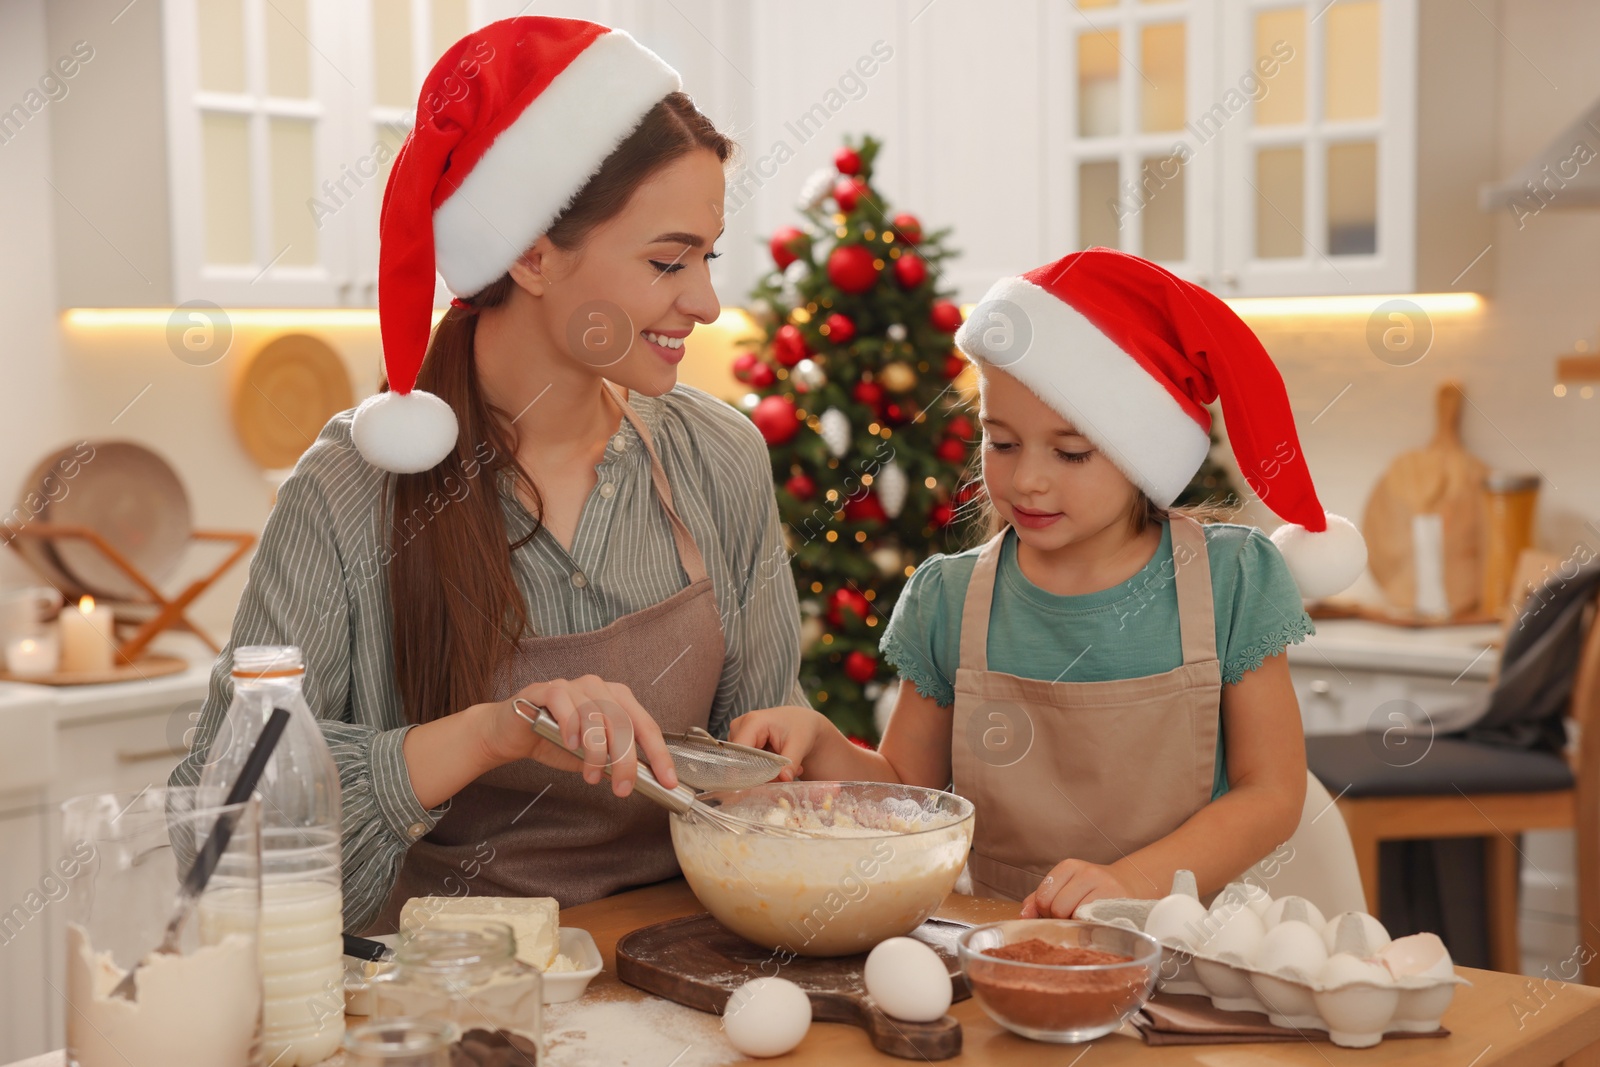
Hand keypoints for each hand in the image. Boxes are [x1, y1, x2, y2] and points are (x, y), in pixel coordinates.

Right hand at [477, 675, 678, 795]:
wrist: (510, 734)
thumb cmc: (553, 741)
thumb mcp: (590, 756)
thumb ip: (612, 759)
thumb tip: (638, 777)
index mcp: (615, 699)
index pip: (645, 724)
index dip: (659, 753)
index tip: (668, 780)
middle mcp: (597, 687)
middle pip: (623, 722)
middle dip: (626, 760)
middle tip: (622, 788)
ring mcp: (571, 685)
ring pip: (595, 715)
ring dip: (596, 751)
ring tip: (590, 775)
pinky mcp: (544, 690)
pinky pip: (564, 703)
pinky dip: (571, 726)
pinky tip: (570, 745)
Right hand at [728, 706, 826, 779]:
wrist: (802, 722)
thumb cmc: (801, 728)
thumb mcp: (799, 745)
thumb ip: (790, 763)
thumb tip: (784, 779)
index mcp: (753, 722)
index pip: (739, 753)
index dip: (749, 772)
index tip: (769, 783)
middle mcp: (740, 726)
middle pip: (739, 760)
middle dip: (761, 773)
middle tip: (785, 775)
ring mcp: (737, 734)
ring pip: (741, 765)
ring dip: (763, 772)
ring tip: (785, 767)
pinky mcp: (740, 743)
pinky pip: (744, 763)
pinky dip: (761, 768)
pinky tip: (778, 764)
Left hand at [1020, 859, 1129, 918]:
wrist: (1128, 885)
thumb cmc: (1088, 890)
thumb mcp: (1063, 887)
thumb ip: (1038, 900)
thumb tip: (1022, 916)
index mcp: (1068, 867)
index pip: (1043, 897)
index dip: (1046, 912)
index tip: (1057, 913)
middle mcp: (1087, 872)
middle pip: (1058, 908)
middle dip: (1061, 920)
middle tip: (1072, 918)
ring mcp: (1105, 886)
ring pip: (1076, 917)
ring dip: (1077, 925)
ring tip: (1084, 919)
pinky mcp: (1119, 903)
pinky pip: (1095, 924)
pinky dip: (1091, 929)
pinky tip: (1096, 924)